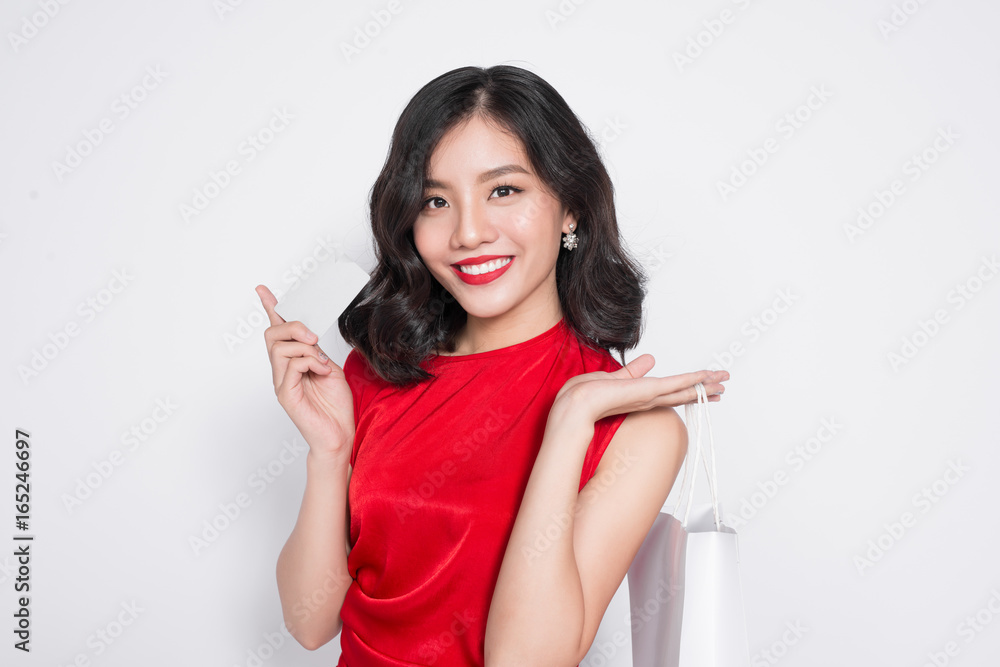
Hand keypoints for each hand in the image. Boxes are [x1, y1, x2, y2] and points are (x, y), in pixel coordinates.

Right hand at [256, 284, 354, 460]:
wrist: (339, 434)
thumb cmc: (335, 405)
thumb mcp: (330, 368)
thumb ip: (316, 351)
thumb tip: (309, 335)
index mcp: (292, 362)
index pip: (276, 331)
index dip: (270, 308)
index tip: (263, 290)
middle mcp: (282, 371)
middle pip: (272, 334)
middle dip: (294, 327)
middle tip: (314, 338)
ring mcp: (281, 383)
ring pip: (280, 347)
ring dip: (306, 348)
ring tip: (322, 362)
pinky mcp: (285, 395)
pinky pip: (291, 365)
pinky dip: (310, 362)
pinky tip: (322, 372)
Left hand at [552, 354, 728, 423]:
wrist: (576, 406)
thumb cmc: (585, 395)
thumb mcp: (614, 378)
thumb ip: (633, 371)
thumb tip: (650, 359)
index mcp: (639, 396)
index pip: (668, 393)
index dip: (686, 391)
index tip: (702, 388)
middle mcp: (648, 399)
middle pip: (682, 394)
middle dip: (703, 391)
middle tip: (723, 388)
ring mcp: (650, 397)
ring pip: (684, 390)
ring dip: (705, 385)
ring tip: (724, 382)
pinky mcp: (649, 391)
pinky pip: (677, 384)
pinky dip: (694, 380)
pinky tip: (707, 376)